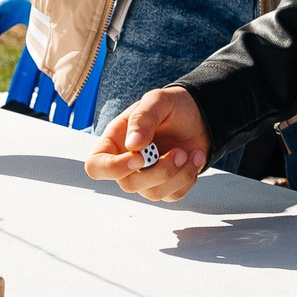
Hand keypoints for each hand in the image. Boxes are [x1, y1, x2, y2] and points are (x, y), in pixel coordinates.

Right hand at [83, 88, 210, 201]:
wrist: (200, 116)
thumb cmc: (173, 106)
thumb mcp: (158, 101)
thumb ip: (143, 119)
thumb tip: (132, 144)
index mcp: (115, 141)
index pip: (96, 166)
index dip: (112, 168)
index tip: (139, 158)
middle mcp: (127, 163)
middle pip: (128, 184)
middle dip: (158, 171)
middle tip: (179, 152)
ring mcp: (146, 176)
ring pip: (153, 193)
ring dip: (177, 175)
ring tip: (188, 153)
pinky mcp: (166, 185)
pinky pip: (173, 195)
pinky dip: (187, 178)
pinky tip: (194, 158)